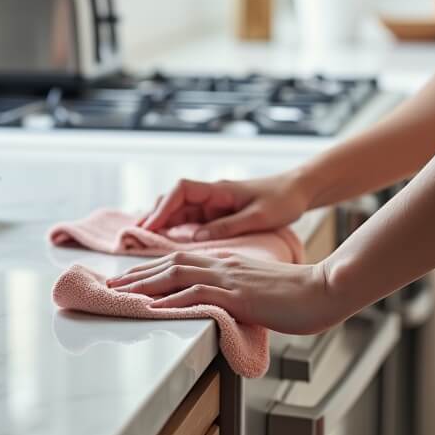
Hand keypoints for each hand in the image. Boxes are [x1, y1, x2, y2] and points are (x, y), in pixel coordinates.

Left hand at [106, 251, 346, 334]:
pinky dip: (172, 299)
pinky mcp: (238, 294)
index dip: (151, 269)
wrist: (326, 289)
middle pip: (169, 264)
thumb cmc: (299, 295)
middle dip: (136, 274)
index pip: (181, 261)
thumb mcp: (259, 291)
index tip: (129, 278)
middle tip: (110, 284)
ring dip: (144, 284)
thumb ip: (236, 294)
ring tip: (120, 294)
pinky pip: (198, 294)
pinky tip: (154, 306)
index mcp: (227, 263)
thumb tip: (220, 307)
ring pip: (176, 274)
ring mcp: (229, 278)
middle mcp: (223, 264)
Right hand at [139, 171, 311, 239]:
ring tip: (142, 243)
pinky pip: (188, 222)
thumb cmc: (283, 200)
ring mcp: (211, 205)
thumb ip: (227, 227)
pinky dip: (174, 231)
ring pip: (176, 213)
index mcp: (218, 190)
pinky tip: (165, 244)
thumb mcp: (258, 216)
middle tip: (135, 238)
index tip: (150, 226)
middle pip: (171, 202)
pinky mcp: (215, 216)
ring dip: (160, 226)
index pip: (180, 192)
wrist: (299, 191)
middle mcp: (209, 195)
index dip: (163, 208)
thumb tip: (196, 239)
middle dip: (153, 218)